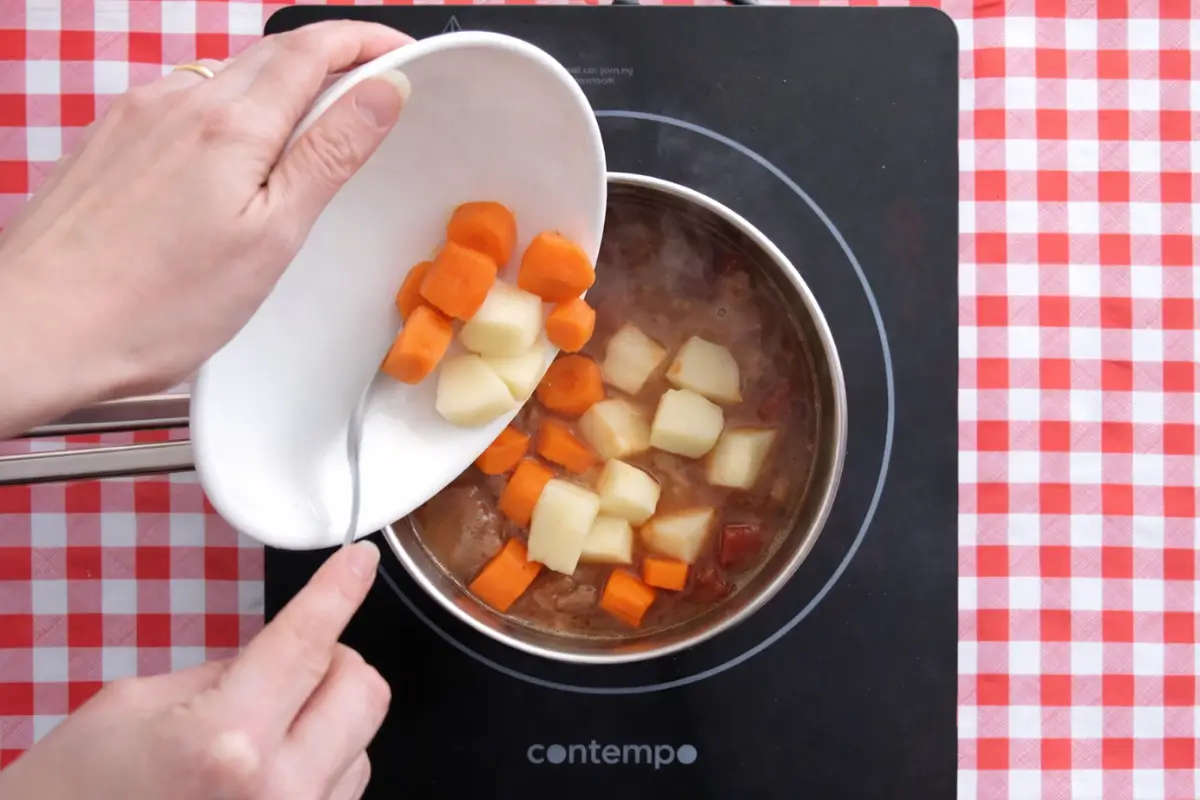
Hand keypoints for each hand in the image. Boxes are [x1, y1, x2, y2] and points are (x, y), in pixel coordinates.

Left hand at [0, 21, 412, 437]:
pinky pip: (185, 100)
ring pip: (227, 75)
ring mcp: (137, 115)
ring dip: (279, 85)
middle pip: (271, 53)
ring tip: (308, 129)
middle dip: (330, 58)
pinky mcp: (111, 139)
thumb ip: (329, 154)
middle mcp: (179, 100)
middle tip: (370, 91)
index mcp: (231, 124)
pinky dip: (229, 108)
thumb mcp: (271, 235)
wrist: (36, 327)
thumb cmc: (155, 303)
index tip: (401, 53)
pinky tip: (233, 156)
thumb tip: (382, 89)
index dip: (366, 40)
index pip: (314, 48)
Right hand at [0, 541, 388, 799]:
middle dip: (332, 661)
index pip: (307, 641)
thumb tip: (280, 652)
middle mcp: (277, 792)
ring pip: (362, 740)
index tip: (358, 561)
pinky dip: (320, 764)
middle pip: (362, 689)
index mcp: (225, 741)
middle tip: (289, 664)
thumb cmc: (73, 795)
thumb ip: (222, 672)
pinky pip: (343, 787)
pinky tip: (269, 771)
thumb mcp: (133, 706)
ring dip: (326, 719)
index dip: (338, 590)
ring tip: (260, 735)